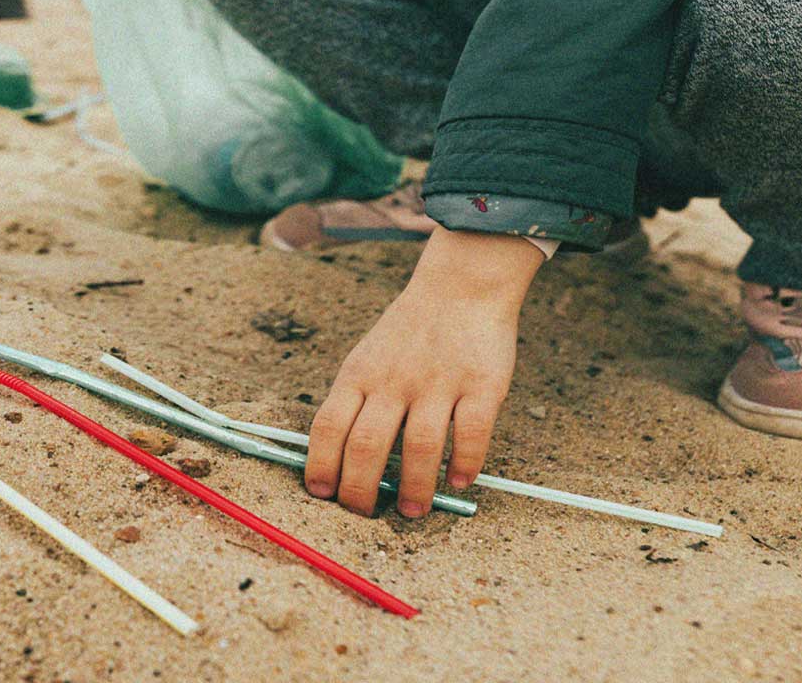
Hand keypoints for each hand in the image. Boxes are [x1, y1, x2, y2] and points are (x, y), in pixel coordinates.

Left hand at [304, 228, 540, 516]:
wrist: (460, 286)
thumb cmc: (409, 332)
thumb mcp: (367, 358)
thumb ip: (356, 402)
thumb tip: (344, 463)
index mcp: (358, 375)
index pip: (328, 428)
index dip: (320, 466)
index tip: (322, 494)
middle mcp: (393, 381)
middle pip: (366, 446)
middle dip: (361, 490)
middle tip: (366, 513)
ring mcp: (437, 383)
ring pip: (418, 447)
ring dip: (413, 487)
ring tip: (412, 510)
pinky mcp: (480, 385)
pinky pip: (470, 433)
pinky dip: (464, 463)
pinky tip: (458, 481)